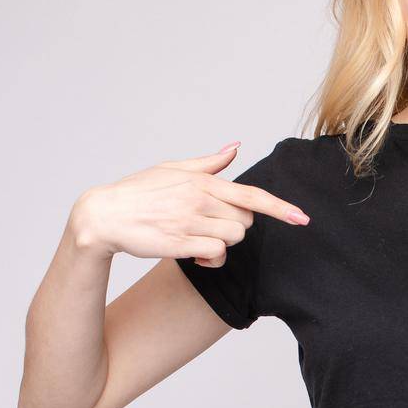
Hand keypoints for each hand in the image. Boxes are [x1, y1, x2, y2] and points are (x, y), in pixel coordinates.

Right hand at [68, 142, 308, 265]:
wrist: (104, 215)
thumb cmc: (139, 192)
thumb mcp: (173, 169)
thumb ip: (208, 163)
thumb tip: (235, 147)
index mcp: (202, 181)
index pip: (251, 195)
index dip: (281, 208)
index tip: (303, 218)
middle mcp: (200, 200)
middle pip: (246, 221)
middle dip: (234, 226)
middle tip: (208, 225)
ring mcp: (191, 222)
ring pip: (234, 239)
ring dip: (221, 245)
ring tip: (198, 240)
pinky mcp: (182, 243)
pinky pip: (216, 255)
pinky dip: (210, 260)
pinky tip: (193, 254)